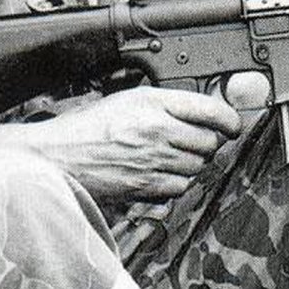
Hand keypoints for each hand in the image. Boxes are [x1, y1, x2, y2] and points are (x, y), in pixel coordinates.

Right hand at [15, 85, 240, 203]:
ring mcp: (153, 159)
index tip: (232, 125)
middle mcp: (157, 129)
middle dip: (206, 143)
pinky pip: (181, 187)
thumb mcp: (126, 101)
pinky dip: (176, 184)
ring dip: (191, 164)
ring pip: (198, 166)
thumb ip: (165, 105)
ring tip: (169, 158)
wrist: (56, 158)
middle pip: (210, 141)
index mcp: (152, 102)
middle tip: (192, 142)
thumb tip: (202, 113)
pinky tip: (159, 174)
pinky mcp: (146, 185)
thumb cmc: (86, 129)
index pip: (210, 109)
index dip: (229, 119)